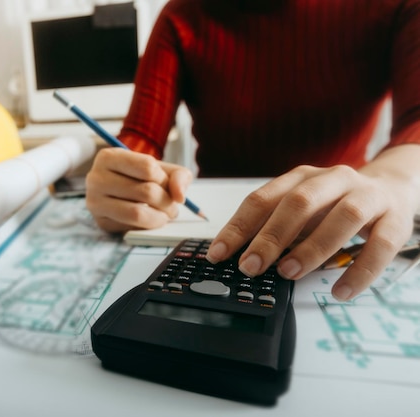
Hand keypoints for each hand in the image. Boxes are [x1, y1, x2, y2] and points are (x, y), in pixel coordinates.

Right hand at [85, 147, 192, 231]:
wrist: (115, 190)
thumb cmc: (138, 177)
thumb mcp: (159, 168)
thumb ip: (178, 176)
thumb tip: (180, 196)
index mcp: (109, 157)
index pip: (148, 167)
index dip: (165, 179)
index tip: (168, 185)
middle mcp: (96, 178)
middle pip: (146, 191)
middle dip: (167, 202)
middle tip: (172, 206)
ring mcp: (95, 202)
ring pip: (137, 214)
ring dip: (160, 217)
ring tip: (164, 215)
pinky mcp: (100, 222)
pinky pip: (132, 228)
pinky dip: (147, 226)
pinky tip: (148, 219)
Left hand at [206, 147, 419, 300]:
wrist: (391, 188)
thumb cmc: (335, 204)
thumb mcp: (300, 209)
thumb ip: (273, 227)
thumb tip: (239, 257)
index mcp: (302, 177)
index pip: (262, 199)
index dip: (238, 227)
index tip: (218, 254)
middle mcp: (333, 180)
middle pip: (300, 203)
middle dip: (271, 236)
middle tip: (251, 266)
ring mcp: (367, 196)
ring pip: (343, 217)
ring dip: (312, 248)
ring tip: (289, 273)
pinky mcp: (394, 219)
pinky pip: (380, 246)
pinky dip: (360, 271)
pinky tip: (341, 291)